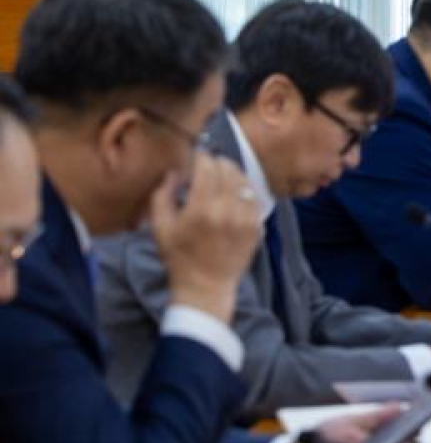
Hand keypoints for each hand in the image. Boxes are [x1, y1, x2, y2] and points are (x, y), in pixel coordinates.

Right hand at [149, 154, 262, 322]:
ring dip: (233, 174)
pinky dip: (245, 191)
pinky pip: (255, 198)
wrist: (205, 286)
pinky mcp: (257, 227)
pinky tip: (234, 194)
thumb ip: (162, 194)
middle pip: (228, 169)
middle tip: (209, 165)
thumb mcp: (159, 226)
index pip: (207, 167)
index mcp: (201, 209)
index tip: (197, 156)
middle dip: (218, 163)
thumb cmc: (178, 256)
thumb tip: (175, 172)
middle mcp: (227, 211)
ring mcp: (246, 219)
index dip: (201, 157)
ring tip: (222, 177)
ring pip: (244, 181)